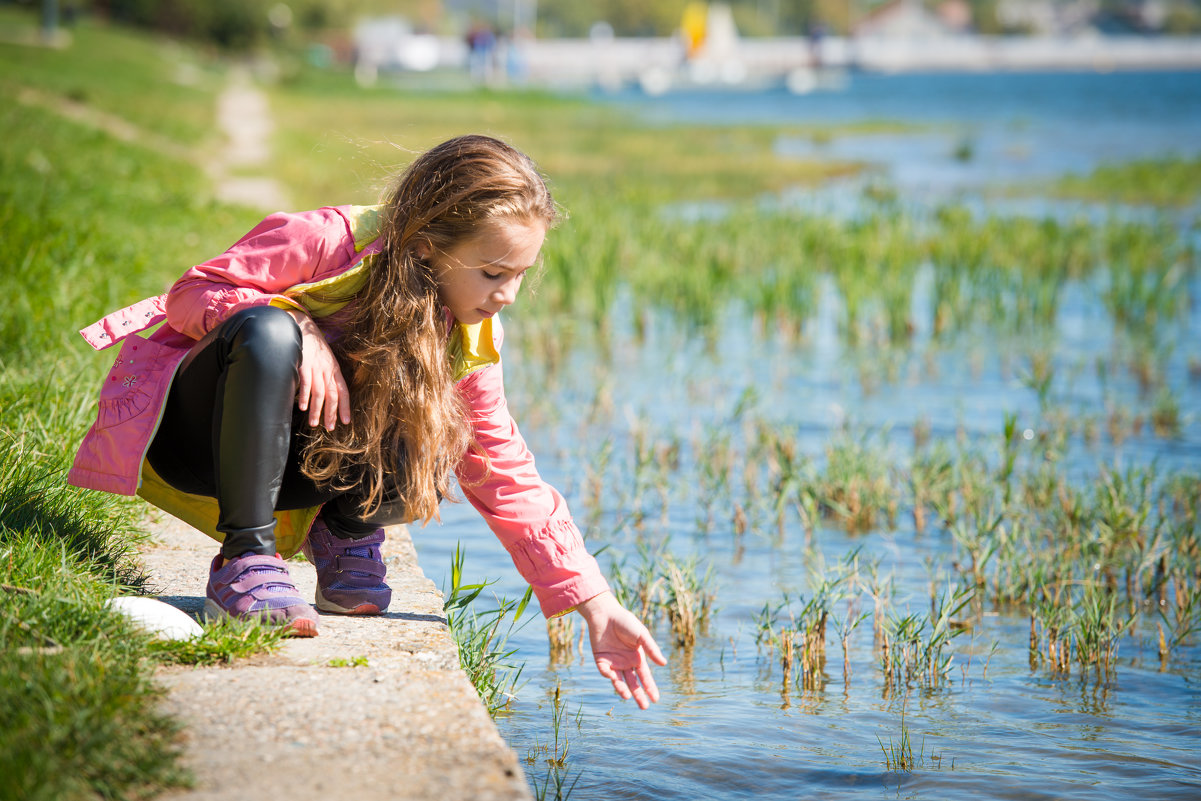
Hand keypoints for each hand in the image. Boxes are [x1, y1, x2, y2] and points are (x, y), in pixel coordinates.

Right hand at [286, 309, 349, 429]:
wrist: (303, 327)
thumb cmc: (314, 347)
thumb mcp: (326, 360)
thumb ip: (327, 376)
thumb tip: (326, 396)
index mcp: (335, 370)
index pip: (343, 391)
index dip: (345, 407)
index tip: (346, 421)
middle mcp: (328, 370)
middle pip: (332, 395)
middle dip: (331, 413)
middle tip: (329, 427)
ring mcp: (316, 367)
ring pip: (319, 393)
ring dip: (317, 410)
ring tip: (314, 423)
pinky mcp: (304, 364)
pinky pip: (306, 383)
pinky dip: (304, 396)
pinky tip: (303, 408)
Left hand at [576, 591, 666, 709]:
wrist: (605, 614)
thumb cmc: (625, 622)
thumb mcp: (641, 635)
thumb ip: (651, 649)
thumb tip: (663, 664)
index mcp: (637, 657)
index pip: (645, 677)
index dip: (650, 688)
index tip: (656, 700)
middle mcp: (626, 662)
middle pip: (633, 683)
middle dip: (639, 695)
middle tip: (644, 707)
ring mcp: (613, 662)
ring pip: (619, 681)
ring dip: (623, 690)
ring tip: (628, 697)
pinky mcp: (600, 660)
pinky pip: (605, 672)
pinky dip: (610, 676)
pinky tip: (614, 677)